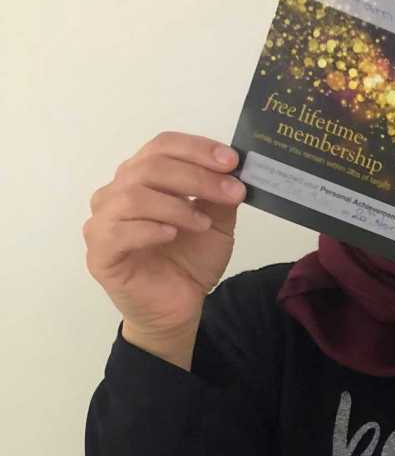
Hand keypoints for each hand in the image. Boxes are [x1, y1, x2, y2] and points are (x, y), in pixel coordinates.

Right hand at [83, 131, 246, 340]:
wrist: (178, 309)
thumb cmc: (189, 262)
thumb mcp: (217, 224)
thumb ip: (220, 197)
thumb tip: (232, 170)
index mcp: (143, 178)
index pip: (162, 146)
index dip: (197, 148)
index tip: (232, 161)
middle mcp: (118, 192)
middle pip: (150, 166)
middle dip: (197, 177)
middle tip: (231, 192)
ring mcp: (104, 221)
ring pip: (133, 195)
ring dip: (176, 206)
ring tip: (203, 223)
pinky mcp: (100, 252)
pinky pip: (117, 231)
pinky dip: (149, 229)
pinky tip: (172, 235)